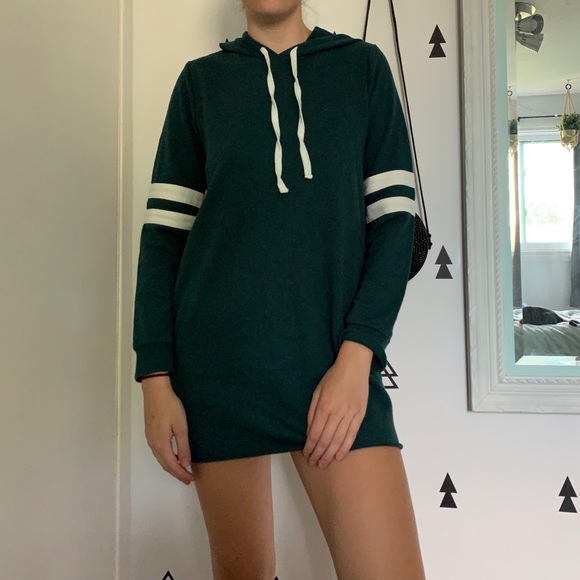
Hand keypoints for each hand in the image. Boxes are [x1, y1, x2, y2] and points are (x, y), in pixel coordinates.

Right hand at [142, 375, 195, 484]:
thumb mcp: (181, 427)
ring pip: (161, 459)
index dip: (182, 474)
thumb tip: (185, 464)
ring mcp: (150, 439)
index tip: (191, 480)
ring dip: (171, 466)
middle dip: (176, 473)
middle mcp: (153, 445)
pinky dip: (167, 458)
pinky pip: (159, 452)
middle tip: (188, 479)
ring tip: (182, 470)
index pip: (172, 466)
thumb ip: (183, 447)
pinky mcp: (150, 433)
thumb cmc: (170, 407)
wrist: (155, 392)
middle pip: (165, 465)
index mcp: (161, 445)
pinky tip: (174, 456)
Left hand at [302, 342, 371, 468]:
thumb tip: (310, 432)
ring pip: (339, 440)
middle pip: (326, 439)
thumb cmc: (332, 378)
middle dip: (318, 454)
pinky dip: (345, 448)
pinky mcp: (360, 415)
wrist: (354, 367)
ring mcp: (350, 415)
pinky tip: (339, 457)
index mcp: (324, 406)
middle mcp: (337, 413)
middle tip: (313, 464)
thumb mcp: (317, 391)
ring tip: (323, 464)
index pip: (315, 433)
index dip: (310, 446)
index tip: (306, 454)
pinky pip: (352, 435)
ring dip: (330, 455)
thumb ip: (312, 412)